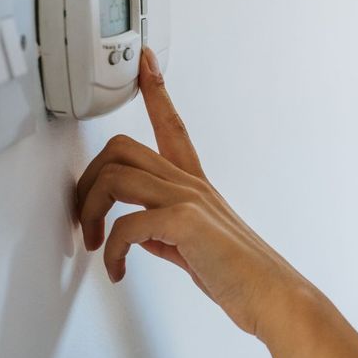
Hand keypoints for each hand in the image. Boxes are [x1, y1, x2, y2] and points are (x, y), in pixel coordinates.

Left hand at [75, 48, 308, 340]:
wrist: (273, 296)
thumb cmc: (242, 276)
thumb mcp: (195, 247)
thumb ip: (165, 232)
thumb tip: (136, 231)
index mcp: (196, 186)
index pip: (172, 126)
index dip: (156, 90)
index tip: (146, 62)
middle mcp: (192, 185)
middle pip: (121, 147)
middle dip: (86, 182)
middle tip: (84, 219)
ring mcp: (190, 200)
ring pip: (115, 176)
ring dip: (90, 212)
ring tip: (96, 244)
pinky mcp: (185, 222)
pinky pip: (125, 225)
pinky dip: (111, 252)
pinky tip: (117, 269)